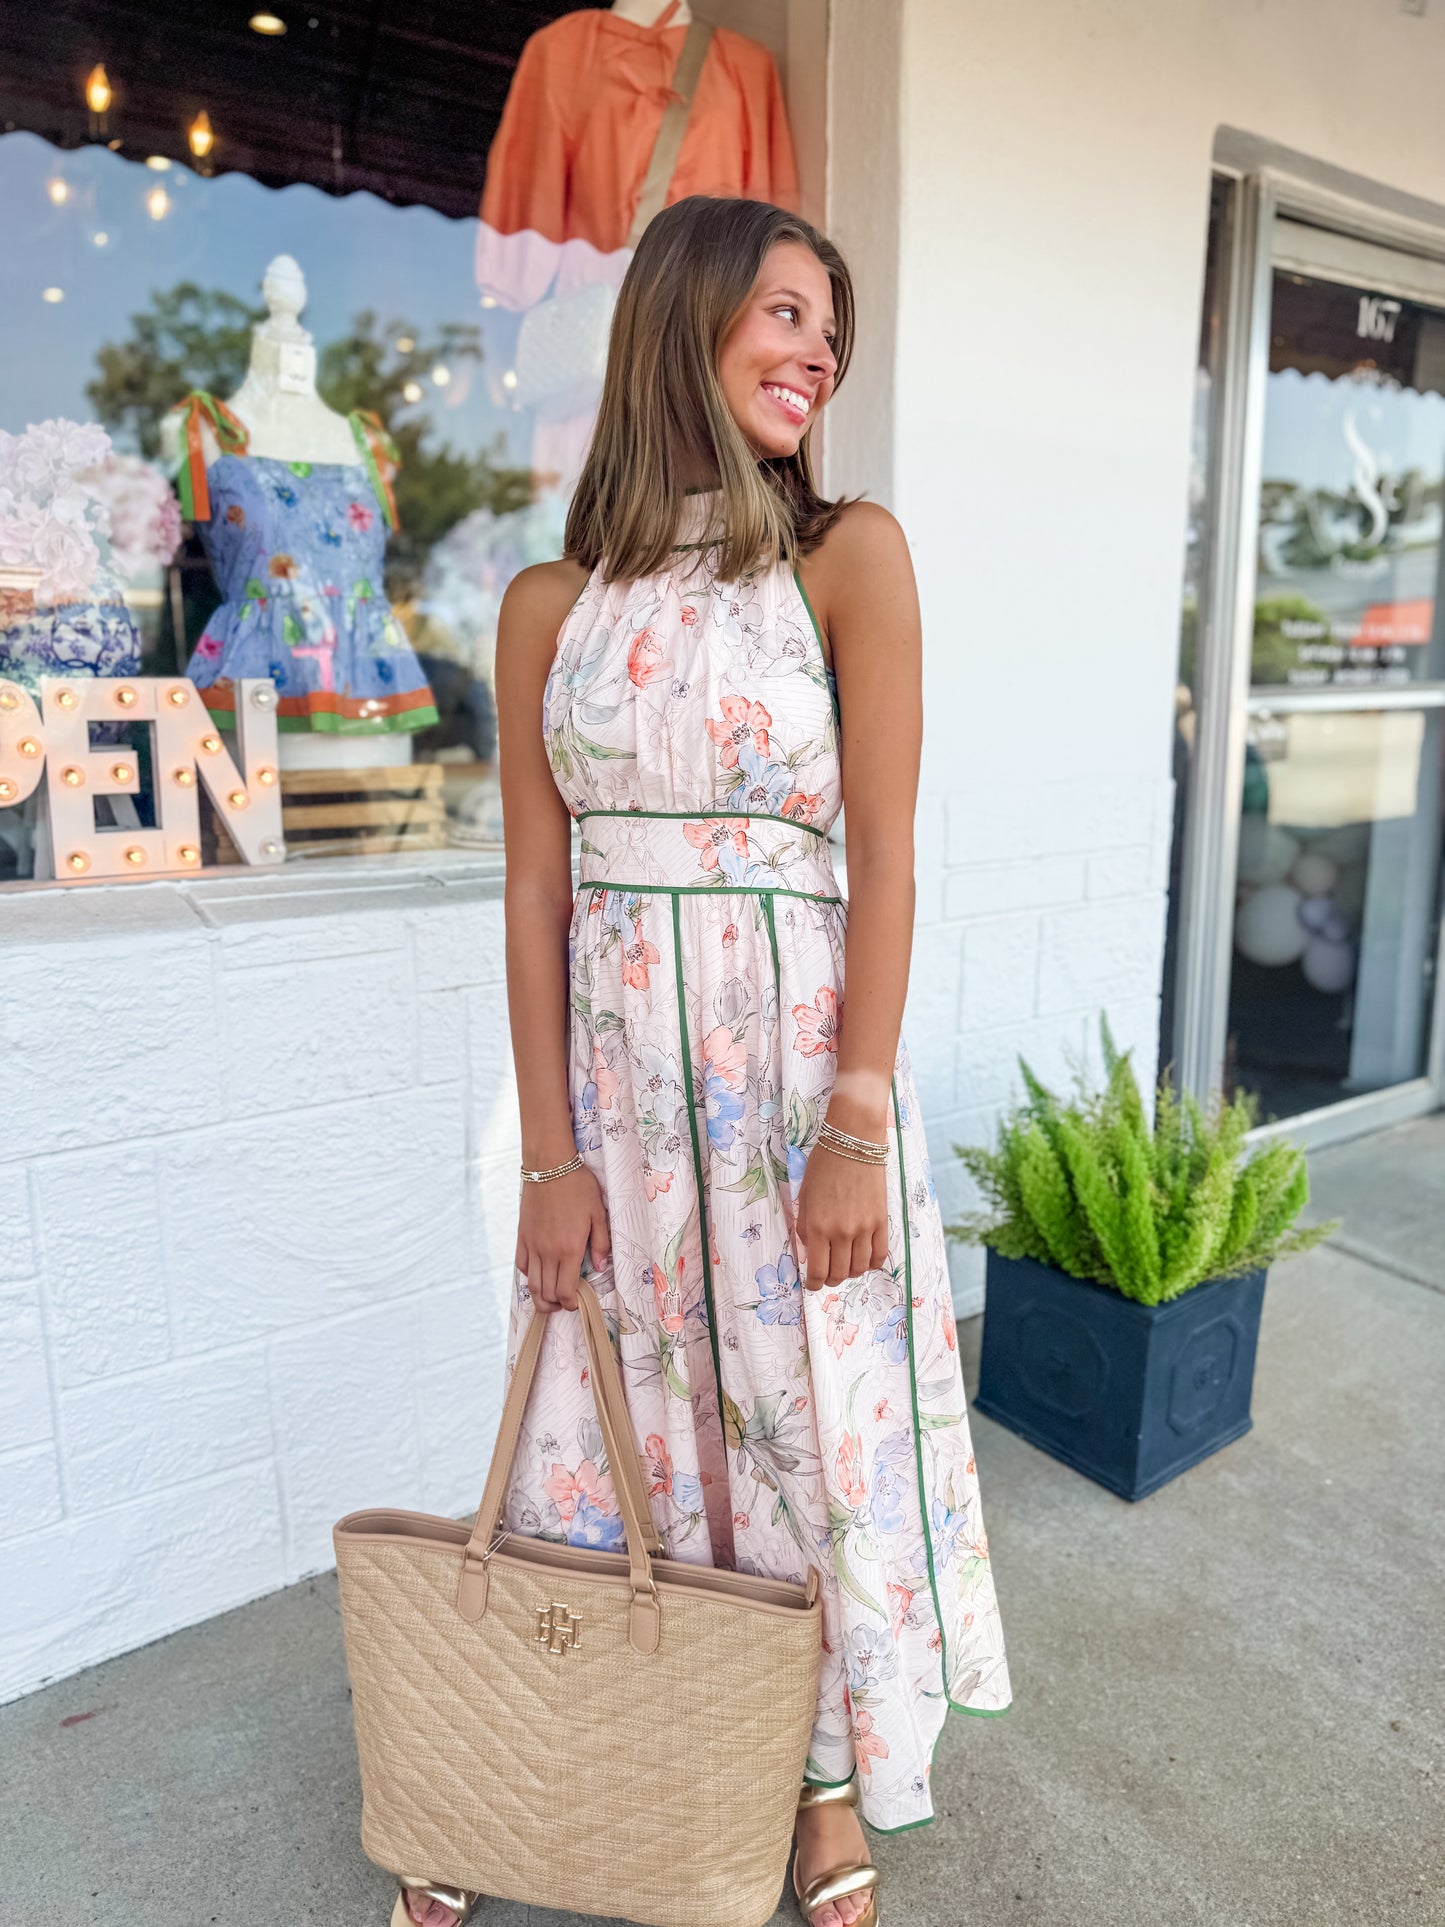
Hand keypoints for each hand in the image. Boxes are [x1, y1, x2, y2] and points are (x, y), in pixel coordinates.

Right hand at [516, 1163, 610, 1311]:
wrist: (549, 1165)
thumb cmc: (578, 1186)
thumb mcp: (598, 1213)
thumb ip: (600, 1244)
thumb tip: (600, 1268)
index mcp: (569, 1249)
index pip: (565, 1291)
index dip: (570, 1304)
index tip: (576, 1303)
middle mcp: (548, 1252)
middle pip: (546, 1293)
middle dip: (556, 1305)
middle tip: (565, 1303)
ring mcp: (532, 1245)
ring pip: (532, 1284)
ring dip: (541, 1297)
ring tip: (551, 1298)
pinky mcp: (522, 1236)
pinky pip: (522, 1265)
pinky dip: (530, 1275)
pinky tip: (539, 1272)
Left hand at [795, 1142, 888, 1289]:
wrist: (854, 1142)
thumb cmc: (824, 1164)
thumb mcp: (805, 1196)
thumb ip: (806, 1226)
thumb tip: (811, 1249)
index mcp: (818, 1226)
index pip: (817, 1270)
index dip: (814, 1283)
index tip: (813, 1284)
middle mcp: (842, 1232)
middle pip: (839, 1273)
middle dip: (831, 1279)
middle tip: (828, 1276)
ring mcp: (864, 1228)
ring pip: (860, 1268)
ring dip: (851, 1272)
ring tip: (845, 1266)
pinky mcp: (881, 1222)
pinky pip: (880, 1255)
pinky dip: (872, 1263)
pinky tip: (864, 1259)